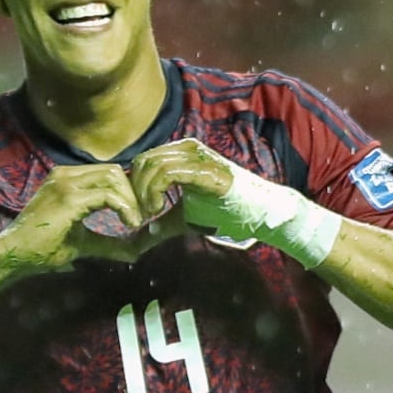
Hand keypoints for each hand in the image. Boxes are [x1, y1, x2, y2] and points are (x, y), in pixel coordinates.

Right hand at [0, 163, 168, 271]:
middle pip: (115, 171)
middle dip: (134, 193)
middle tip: (142, 217)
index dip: (129, 191)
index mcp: (68, 179)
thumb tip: (136, 252)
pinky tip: (130, 223)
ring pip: (114, 178)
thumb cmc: (43, 248)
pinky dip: (125, 208)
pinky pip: (108, 195)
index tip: (139, 214)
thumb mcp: (84, 242)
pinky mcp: (68, 198)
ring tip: (136, 222)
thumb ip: (109, 242)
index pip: (109, 172)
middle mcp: (66, 174)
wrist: (14, 254)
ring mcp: (65, 183)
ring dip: (131, 200)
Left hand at [129, 138, 341, 266]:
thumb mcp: (183, 219)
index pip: (144, 160)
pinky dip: (155, 192)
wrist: (258, 214)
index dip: (134, 187)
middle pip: (143, 161)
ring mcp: (198, 157)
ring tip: (150, 214)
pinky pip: (167, 173)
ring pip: (152, 165)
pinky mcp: (205, 170)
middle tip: (142, 215)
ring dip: (143, 193)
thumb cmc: (225, 214)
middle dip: (135, 191)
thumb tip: (135, 243)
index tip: (139, 213)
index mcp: (181, 155)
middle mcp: (188, 149)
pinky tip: (158, 209)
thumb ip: (159, 226)